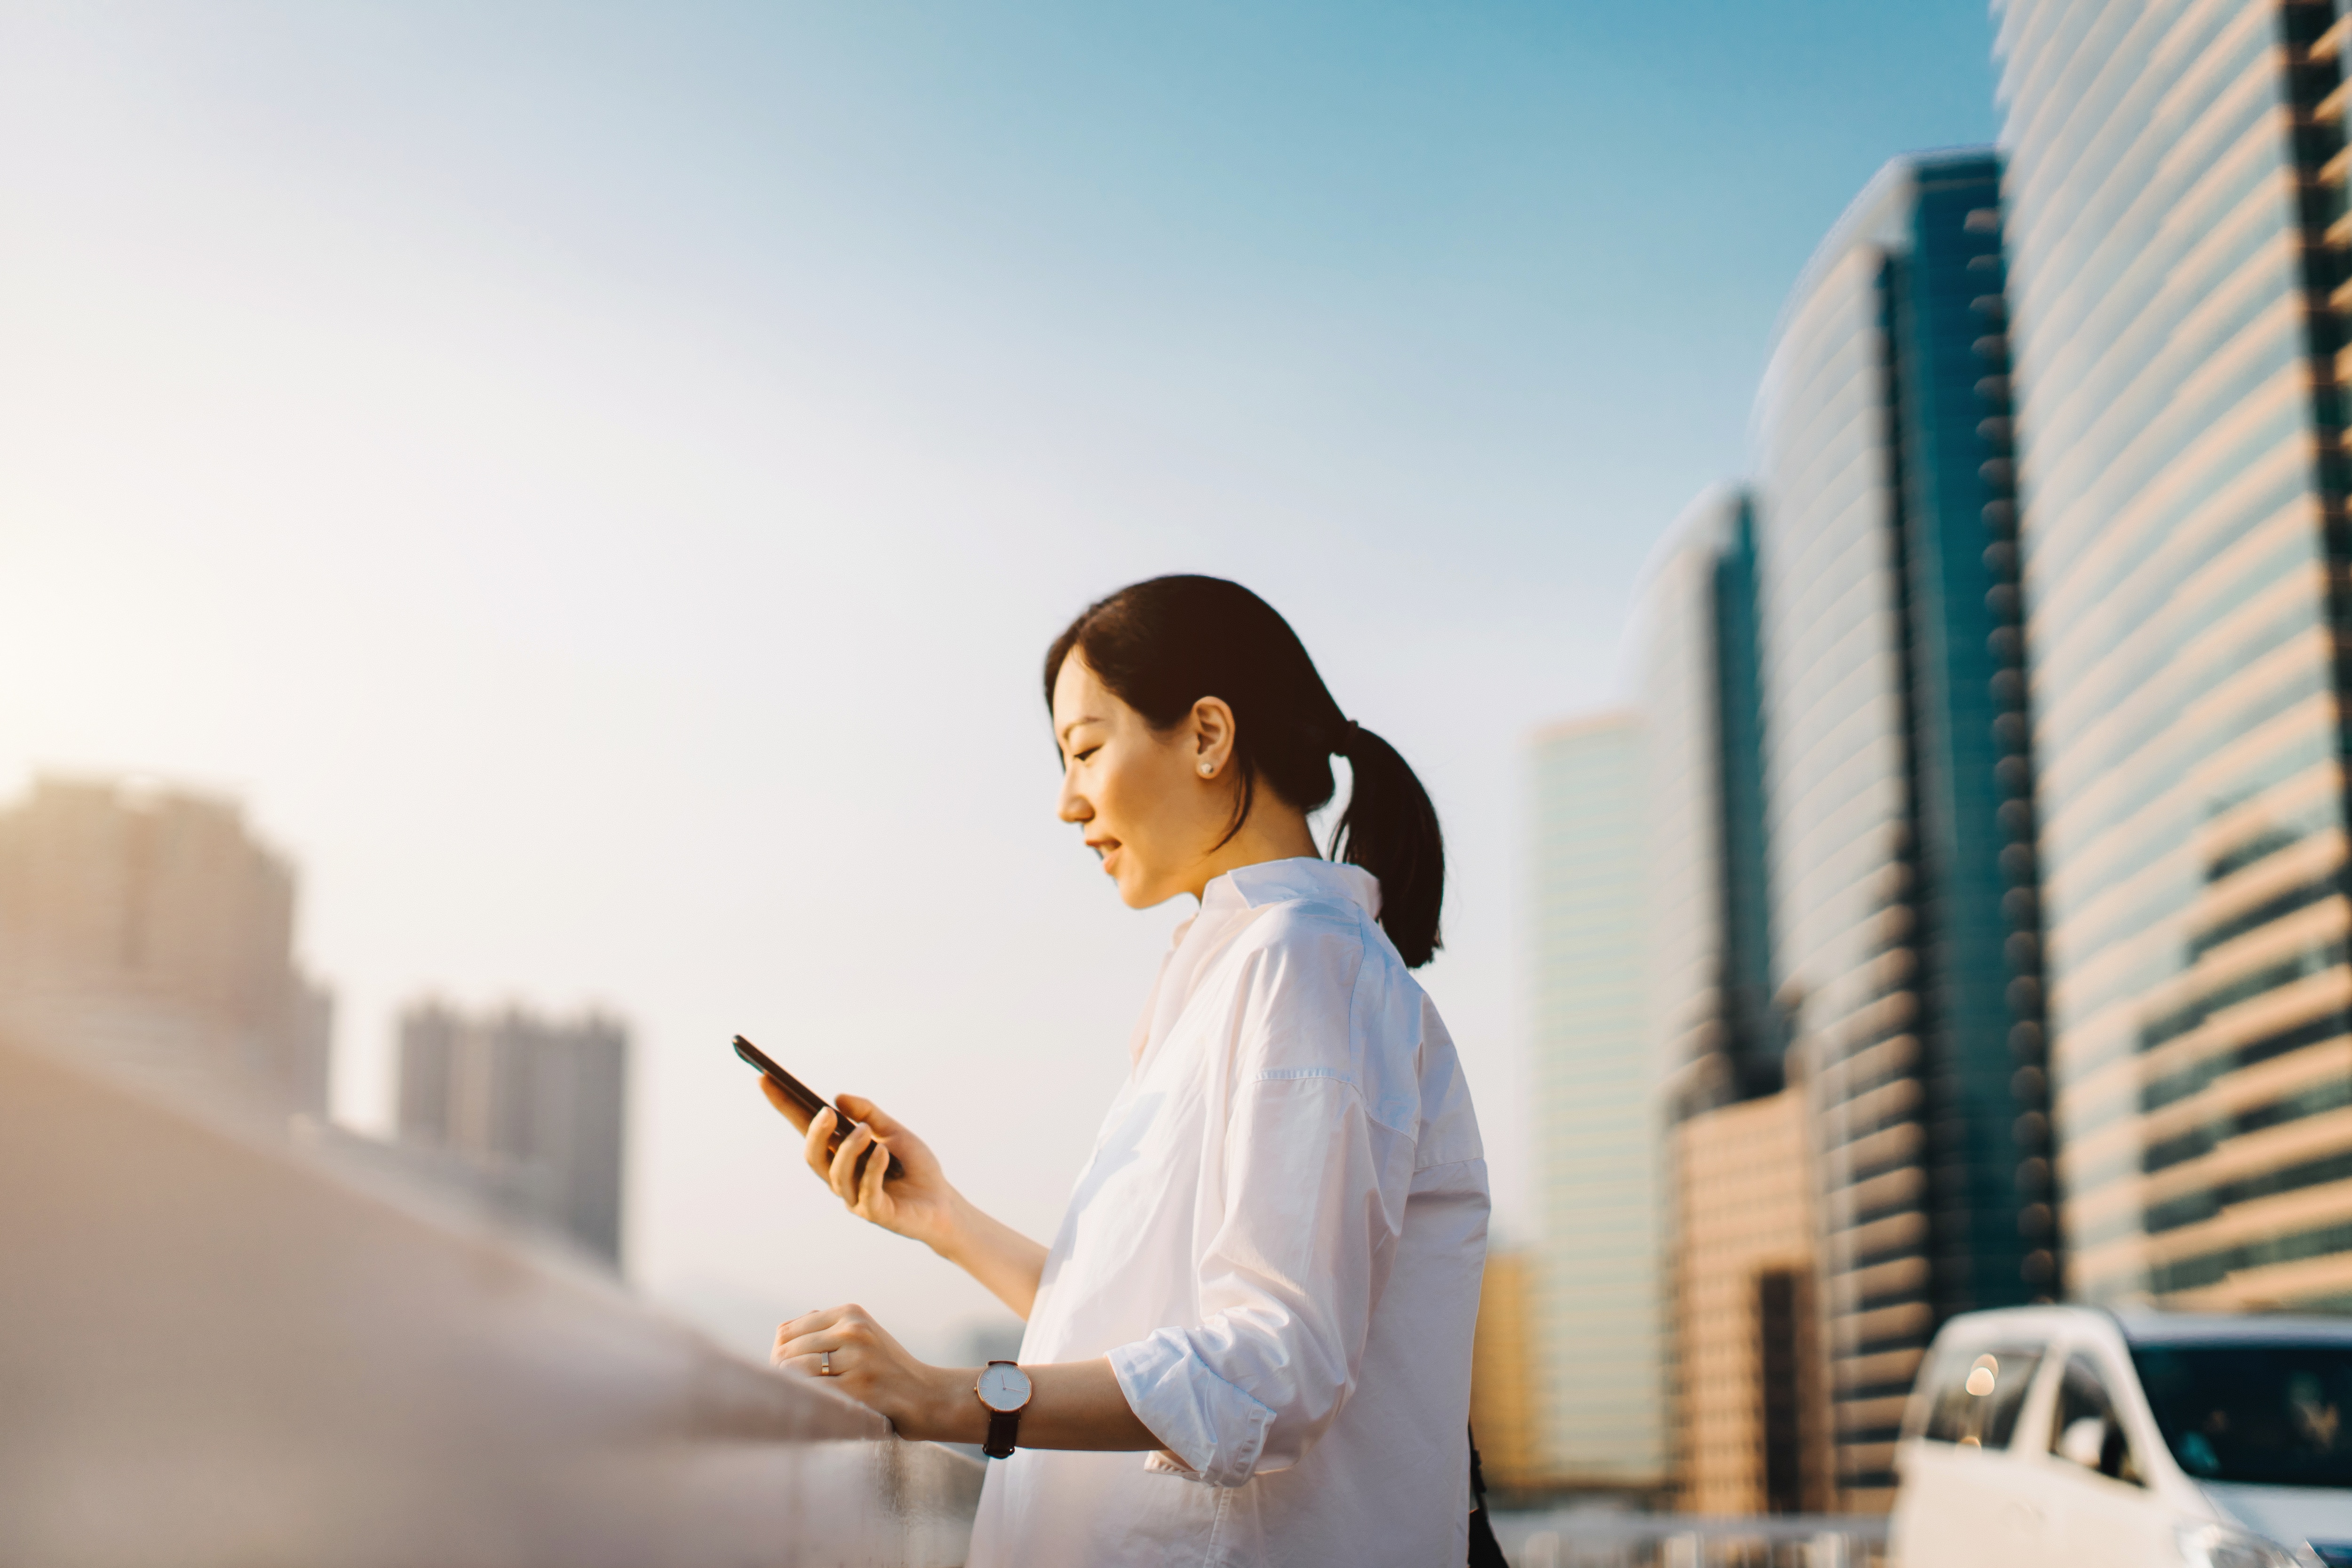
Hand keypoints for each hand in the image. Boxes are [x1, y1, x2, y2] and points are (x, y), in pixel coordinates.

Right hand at [759, 1079, 955, 1249]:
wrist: (942, 1201)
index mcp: (841, 1154)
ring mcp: (854, 1197)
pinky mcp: (874, 1212)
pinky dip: (874, 1169)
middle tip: (826, 1113)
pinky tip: (884, 1152)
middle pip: (813, 1156)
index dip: (785, 1106)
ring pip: (836, 1173)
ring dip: (849, 1149)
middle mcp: (840, 1177)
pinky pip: (866, 1189)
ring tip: (865, 1131)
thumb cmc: (915, 1167)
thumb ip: (869, 1114)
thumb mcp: (894, 1132)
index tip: (766, 1078)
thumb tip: (838, 1097)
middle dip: (815, 1134)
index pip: (806, 1128)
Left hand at [771, 1303, 976, 1442]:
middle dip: (779, 1373)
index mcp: (851, 1314)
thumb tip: (783, 1334)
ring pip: (795, 1370)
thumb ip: (828, 1330)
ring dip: (788, 1388)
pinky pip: (812, 1393)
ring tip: (794, 1401)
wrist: (928, 1396)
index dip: (778, 1353)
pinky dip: (804, 1402)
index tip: (782, 1373)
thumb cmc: (889, 1370)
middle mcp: (852, 1330)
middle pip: (787, 1350)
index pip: (789, 1330)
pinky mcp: (858, 1387)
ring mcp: (856, 1358)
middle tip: (783, 1393)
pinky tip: (809, 1410)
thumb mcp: (864, 1336)